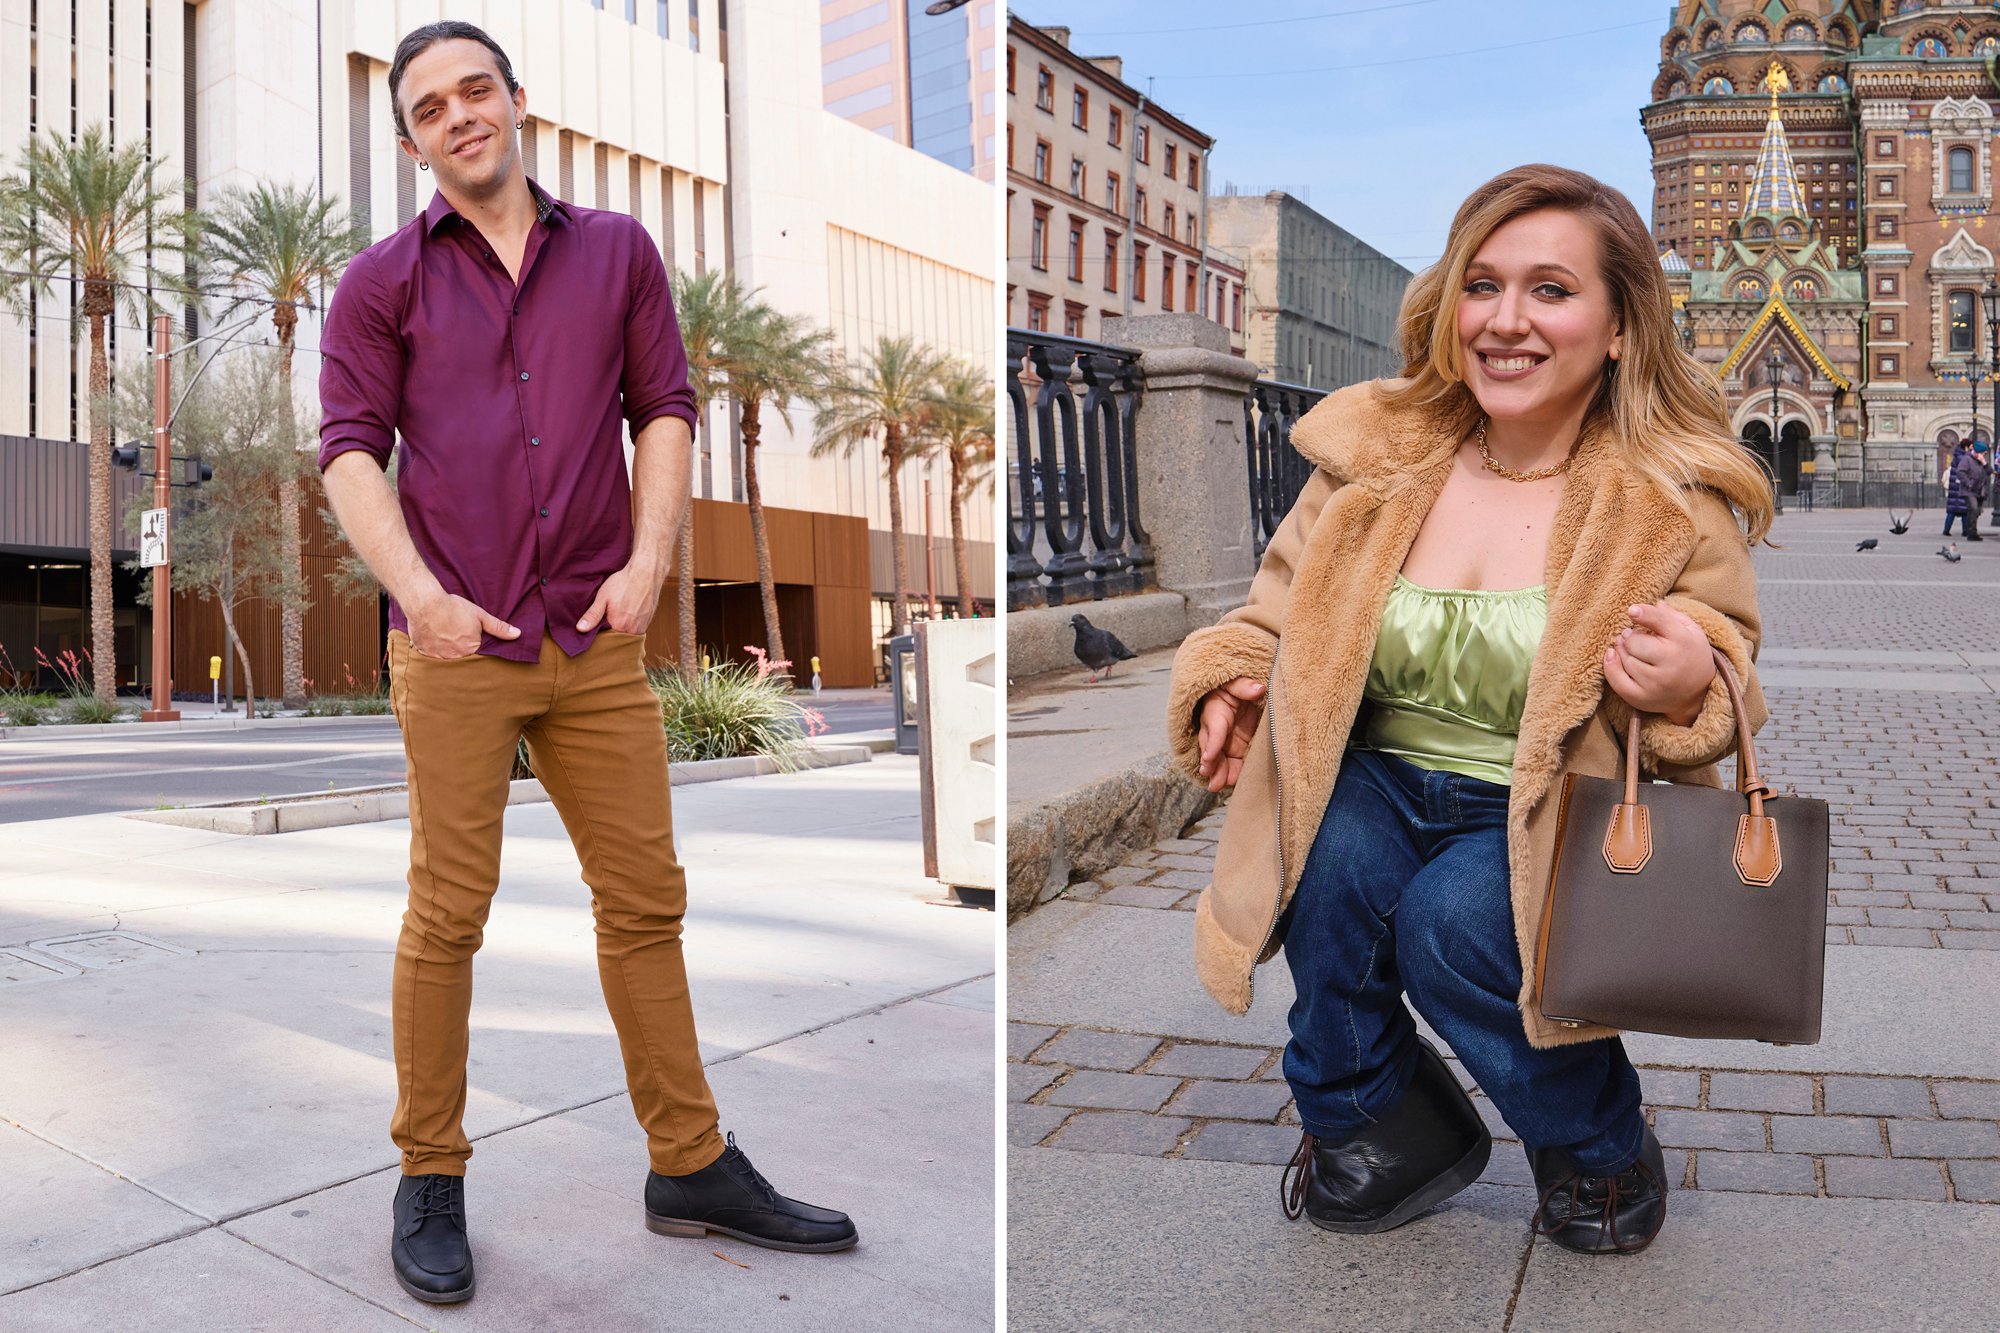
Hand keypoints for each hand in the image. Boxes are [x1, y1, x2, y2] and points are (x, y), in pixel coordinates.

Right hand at [408, 592, 518, 659]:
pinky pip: (432, 656)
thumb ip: (498, 628)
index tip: (473, 643)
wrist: (425, 604)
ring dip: (448, 652)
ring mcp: (439, 657)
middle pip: (462, 659)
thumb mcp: (480, 616)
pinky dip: (434, 650)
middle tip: (457, 638)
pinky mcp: (425, 653)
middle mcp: (456, 657)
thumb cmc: (454, 608)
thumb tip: (517, 634)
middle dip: (462, 652)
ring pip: (447, 659)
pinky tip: (435, 639)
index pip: (479, 657)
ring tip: (446, 638)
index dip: (477, 650)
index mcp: (471, 650)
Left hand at [578, 563, 659, 635]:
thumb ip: (592, 615)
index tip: (595, 629)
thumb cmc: (623, 583)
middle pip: (618, 639)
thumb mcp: (603, 597)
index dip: (600, 635)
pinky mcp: (648, 620)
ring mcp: (642, 626)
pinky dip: (630, 625)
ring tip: (616, 617)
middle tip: (605, 621)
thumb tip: (580, 629)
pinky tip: (626, 614)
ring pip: (628, 635)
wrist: (645, 572)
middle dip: (611, 634)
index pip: (607, 640)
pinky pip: (636, 629)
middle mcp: (633, 630)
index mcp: (619, 626)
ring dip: (621, 630)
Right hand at [1196, 676, 1267, 793]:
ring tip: (1216, 785)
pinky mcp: (1235, 749)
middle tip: (1208, 773)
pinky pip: (1232, 764)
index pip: (1214, 726)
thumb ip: (1243, 685)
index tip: (1209, 755)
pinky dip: (1232, 775)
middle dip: (1211, 761)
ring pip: (1219, 759)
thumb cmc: (1234, 685)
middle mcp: (1216, 728)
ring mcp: (1225, 741)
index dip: (1212, 741)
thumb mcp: (1236, 681)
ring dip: (1218, 772)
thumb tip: (1258, 689)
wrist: (1240, 693)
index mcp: (1216, 708)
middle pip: (1211, 747)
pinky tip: (1231, 785)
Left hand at [1603, 601, 1713, 725]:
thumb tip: (1655, 603)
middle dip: (1628, 636)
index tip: (1632, 610)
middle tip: (1629, 634)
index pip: (1660, 622)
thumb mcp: (1690, 632)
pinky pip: (1617, 680)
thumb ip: (1672, 617)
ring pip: (1625, 660)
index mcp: (1683, 641)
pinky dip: (1610, 666)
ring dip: (1621, 650)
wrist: (1697, 694)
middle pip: (1635, 643)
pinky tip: (1611, 655)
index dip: (1643, 613)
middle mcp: (1670, 663)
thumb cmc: (1690, 655)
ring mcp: (1655, 683)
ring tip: (1627, 646)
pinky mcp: (1642, 698)